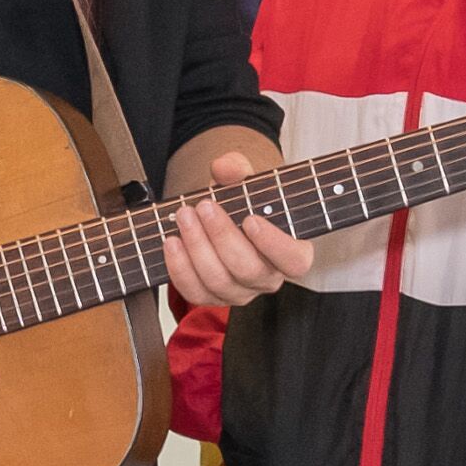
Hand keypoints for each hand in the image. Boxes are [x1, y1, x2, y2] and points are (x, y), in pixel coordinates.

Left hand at [155, 133, 318, 311]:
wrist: (221, 215)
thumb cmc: (243, 200)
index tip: (251, 220)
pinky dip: (180, 267)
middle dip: (222, 236)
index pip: (294, 261)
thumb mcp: (245, 178)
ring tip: (183, 216)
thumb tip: (223, 167)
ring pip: (219, 282)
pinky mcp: (212, 297)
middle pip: (249, 270)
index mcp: (290, 252)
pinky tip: (172, 241)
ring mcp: (240, 292)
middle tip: (204, 206)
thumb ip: (238, 168)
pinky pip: (195, 292)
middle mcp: (268, 278)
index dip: (274, 244)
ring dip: (197, 247)